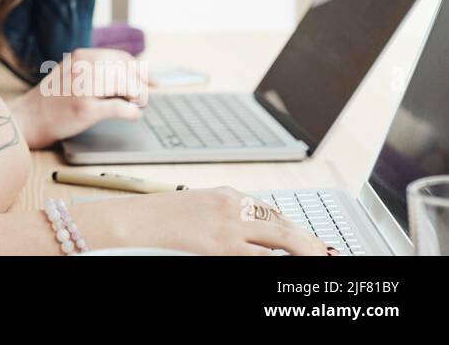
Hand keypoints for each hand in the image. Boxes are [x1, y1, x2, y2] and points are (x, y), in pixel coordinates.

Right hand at [8, 48, 146, 148]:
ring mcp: (83, 88)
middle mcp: (82, 68)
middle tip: (141, 98)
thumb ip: (92, 69)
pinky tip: (132, 116)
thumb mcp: (68, 73)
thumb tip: (127, 75)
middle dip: (139, 85)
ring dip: (137, 97)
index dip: (139, 69)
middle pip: (125, 71)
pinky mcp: (85, 108)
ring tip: (136, 105)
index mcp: (80, 57)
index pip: (119, 57)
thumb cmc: (49, 100)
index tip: (150, 80)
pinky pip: (120, 108)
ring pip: (126, 86)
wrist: (26, 119)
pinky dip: (131, 113)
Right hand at [71, 186, 333, 255]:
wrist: (132, 222)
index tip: (309, 243)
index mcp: (228, 195)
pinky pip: (262, 256)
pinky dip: (281, 261)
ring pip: (284, 239)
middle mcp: (234, 205)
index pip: (273, 212)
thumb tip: (248, 235)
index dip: (295, 230)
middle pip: (285, 224)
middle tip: (328, 254)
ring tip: (323, 260)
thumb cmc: (157, 219)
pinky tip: (294, 266)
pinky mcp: (222, 245)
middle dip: (310, 242)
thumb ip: (223, 217)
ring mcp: (230, 226)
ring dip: (307, 250)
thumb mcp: (195, 209)